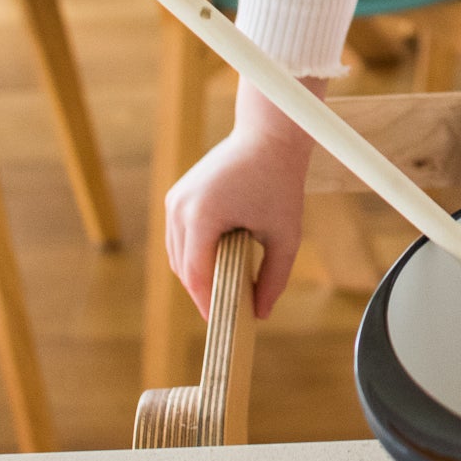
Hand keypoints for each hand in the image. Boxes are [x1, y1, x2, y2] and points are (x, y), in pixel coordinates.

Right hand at [165, 75, 327, 319]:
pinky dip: (193, 255)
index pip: (197, 275)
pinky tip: (215, 267)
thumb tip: (260, 314)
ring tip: (222, 294)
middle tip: (226, 314)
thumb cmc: (281, 182)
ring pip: (176, 254)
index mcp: (202, 216)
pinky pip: (179, 237)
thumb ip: (274, 278)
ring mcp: (174, 199)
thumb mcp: (285, 234)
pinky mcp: (177, 195)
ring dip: (196, 275)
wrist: (268, 135)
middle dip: (203, 293)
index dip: (208, 304)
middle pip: (183, 268)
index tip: (224, 324)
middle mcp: (180, 208)